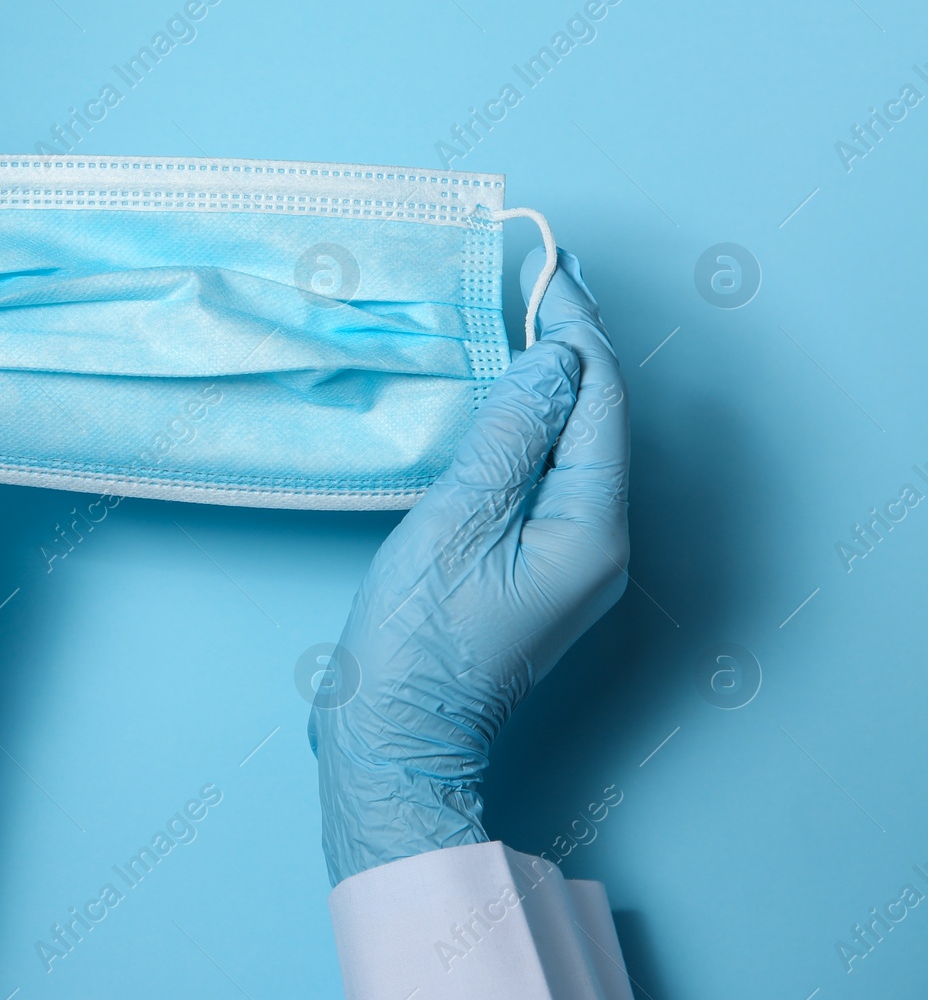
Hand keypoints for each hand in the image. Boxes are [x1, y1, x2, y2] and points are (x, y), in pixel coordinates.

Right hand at [309, 248, 628, 885]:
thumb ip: (507, 436)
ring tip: (531, 313)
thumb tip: (553, 359)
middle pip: (600, 418)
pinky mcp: (542, 565)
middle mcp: (601, 540)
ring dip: (556, 376)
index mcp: (591, 527)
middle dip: (574, 342)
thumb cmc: (417, 642)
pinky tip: (511, 394)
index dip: (576, 327)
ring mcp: (575, 556)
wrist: (399, 735)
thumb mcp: (456, 524)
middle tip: (544, 273)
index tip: (546, 265)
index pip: (599, 400)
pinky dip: (535, 421)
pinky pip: (552, 472)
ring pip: (578, 443)